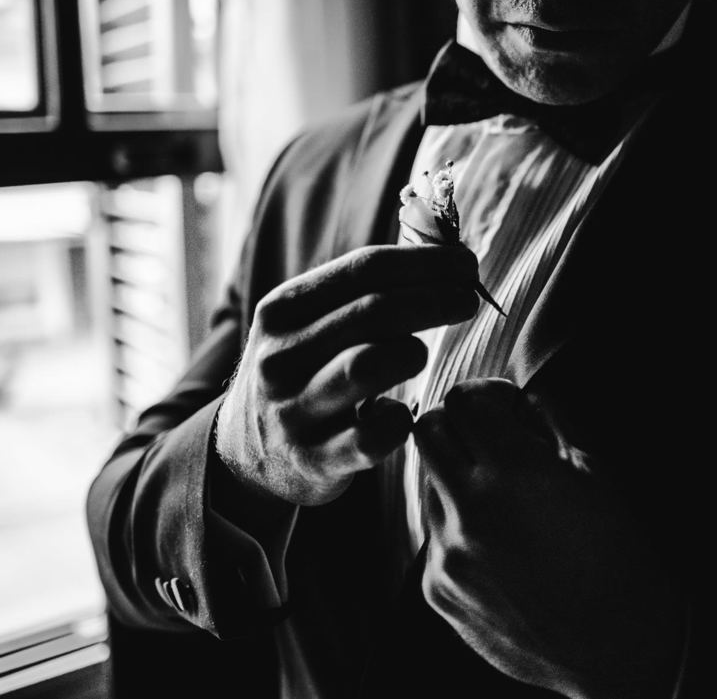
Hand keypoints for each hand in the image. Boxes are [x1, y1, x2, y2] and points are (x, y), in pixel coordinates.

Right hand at [215, 244, 479, 505]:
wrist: (248, 452)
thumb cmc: (301, 371)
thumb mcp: (306, 323)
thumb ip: (361, 291)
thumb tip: (444, 255)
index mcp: (282, 310)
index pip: (364, 269)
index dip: (425, 262)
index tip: (465, 264)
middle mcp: (280, 357)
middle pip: (374, 312)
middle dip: (435, 300)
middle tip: (468, 301)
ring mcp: (294, 411)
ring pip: (367, 367)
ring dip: (411, 353)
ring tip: (421, 354)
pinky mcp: (314, 461)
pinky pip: (373, 436)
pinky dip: (399, 420)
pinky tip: (402, 413)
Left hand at [414, 378, 687, 698]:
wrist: (619, 643)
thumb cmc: (618, 552)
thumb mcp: (595, 472)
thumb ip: (548, 422)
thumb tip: (514, 397)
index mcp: (515, 474)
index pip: (464, 400)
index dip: (486, 395)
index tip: (503, 408)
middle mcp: (472, 512)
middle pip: (428, 433)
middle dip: (456, 426)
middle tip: (486, 440)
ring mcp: (449, 555)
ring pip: (426, 485)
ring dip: (455, 480)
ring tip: (500, 502)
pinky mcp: (437, 590)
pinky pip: (432, 538)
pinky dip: (457, 530)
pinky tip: (497, 547)